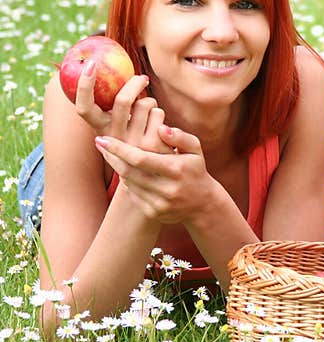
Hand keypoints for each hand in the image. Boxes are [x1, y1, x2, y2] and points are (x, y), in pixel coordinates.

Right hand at [74, 63, 168, 152]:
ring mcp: (134, 144)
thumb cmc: (133, 140)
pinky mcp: (154, 146)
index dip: (84, 86)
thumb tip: (109, 71)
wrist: (151, 173)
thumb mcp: (117, 127)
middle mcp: (114, 139)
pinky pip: (158, 113)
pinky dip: (159, 113)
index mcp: (100, 131)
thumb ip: (113, 108)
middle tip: (141, 78)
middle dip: (134, 84)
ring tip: (149, 116)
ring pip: (144, 104)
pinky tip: (159, 128)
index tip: (90, 64)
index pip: (83, 108)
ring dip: (150, 103)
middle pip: (122, 101)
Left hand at [94, 125, 217, 224]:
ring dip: (118, 169)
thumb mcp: (195, 150)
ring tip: (114, 156)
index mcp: (176, 170)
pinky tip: (129, 174)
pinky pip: (133, 195)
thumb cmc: (196, 170)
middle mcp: (168, 189)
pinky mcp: (154, 213)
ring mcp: (160, 203)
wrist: (203, 204)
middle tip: (101, 144)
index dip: (118, 149)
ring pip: (129, 183)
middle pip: (129, 172)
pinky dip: (128, 183)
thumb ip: (180, 136)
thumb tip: (160, 128)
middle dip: (111, 157)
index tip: (102, 139)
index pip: (140, 158)